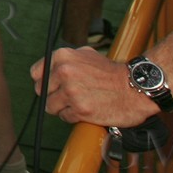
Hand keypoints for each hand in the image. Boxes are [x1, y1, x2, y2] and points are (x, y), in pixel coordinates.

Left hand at [32, 47, 157, 127]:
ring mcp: (71, 91)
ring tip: (80, 103)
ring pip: (51, 106)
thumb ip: (64, 61)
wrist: (136, 88)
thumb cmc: (112, 73)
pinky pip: (65, 117)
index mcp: (62, 57)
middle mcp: (64, 72)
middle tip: (70, 96)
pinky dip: (74, 117)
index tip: (54, 86)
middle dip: (54, 95)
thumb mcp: (86, 55)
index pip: (36, 73)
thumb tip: (44, 70)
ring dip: (63, 108)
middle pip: (41, 91)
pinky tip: (87, 109)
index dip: (44, 82)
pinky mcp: (80, 109)